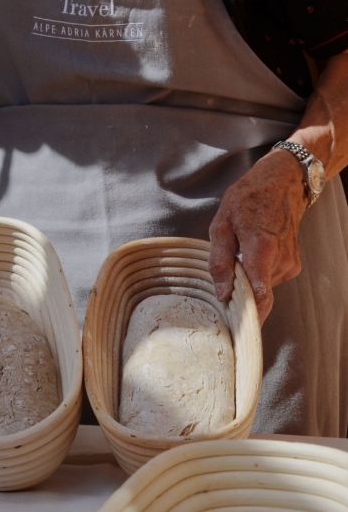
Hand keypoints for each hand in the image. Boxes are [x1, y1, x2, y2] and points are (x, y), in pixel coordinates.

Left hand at [209, 149, 306, 322]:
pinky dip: (257, 276)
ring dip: (248, 282)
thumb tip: (221, 292)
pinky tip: (249, 257)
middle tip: (221, 291)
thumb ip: (220, 259)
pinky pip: (270, 280)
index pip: (260, 297)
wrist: (281, 183)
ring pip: (264, 288)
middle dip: (240, 297)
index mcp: (261, 249)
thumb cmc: (249, 198)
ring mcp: (289, 265)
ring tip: (236, 260)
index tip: (234, 329)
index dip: (247, 317)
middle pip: (259, 296)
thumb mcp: (222, 222)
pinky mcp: (292, 265)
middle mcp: (281, 262)